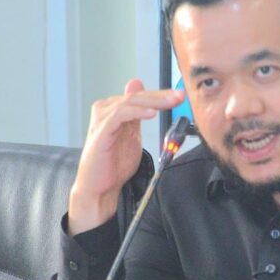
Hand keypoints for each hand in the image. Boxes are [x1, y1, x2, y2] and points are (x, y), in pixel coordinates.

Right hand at [68, 78, 184, 234]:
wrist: (99, 187)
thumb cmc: (113, 164)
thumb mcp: (131, 134)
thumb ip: (138, 115)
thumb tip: (141, 93)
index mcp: (113, 109)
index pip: (139, 96)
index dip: (161, 94)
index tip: (179, 95)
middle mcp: (105, 110)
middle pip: (136, 96)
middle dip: (161, 95)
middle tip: (179, 96)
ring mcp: (102, 119)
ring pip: (130, 102)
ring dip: (153, 101)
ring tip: (170, 102)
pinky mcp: (101, 130)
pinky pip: (120, 115)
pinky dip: (137, 112)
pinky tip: (151, 113)